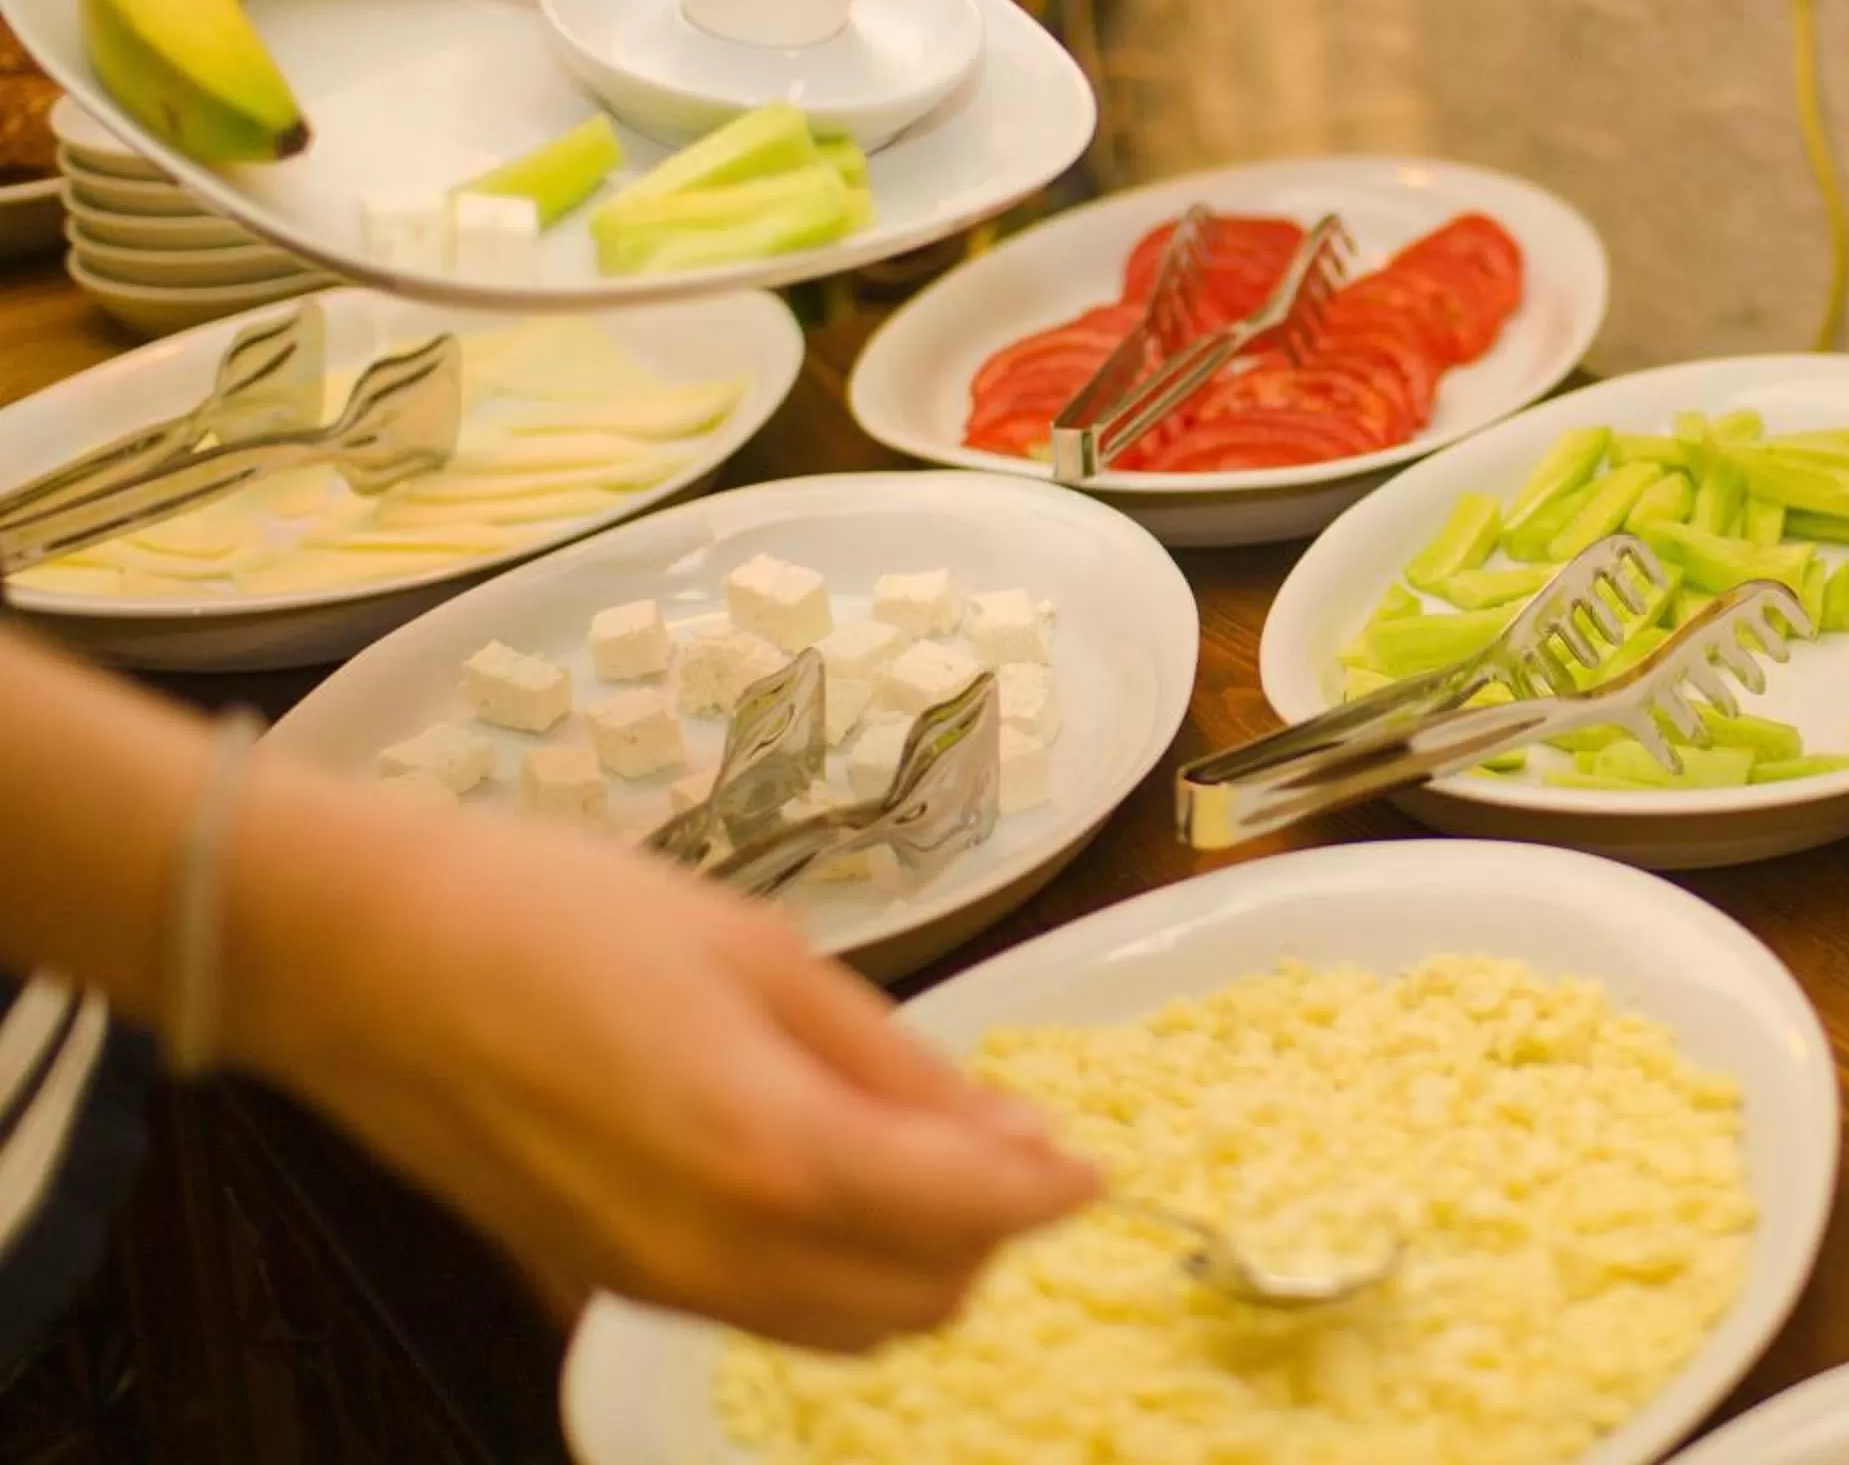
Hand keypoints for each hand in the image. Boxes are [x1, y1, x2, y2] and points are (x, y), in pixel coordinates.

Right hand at [219, 770, 1100, 1350]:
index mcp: (775, 1152)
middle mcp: (723, 1252)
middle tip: (1003, 1139)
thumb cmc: (556, 918)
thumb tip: (1008, 1125)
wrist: (361, 956)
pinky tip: (829, 1177)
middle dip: (989, 1229)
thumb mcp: (762, 954)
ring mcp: (660, 1283)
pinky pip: (768, 1314)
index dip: (1048, 1189)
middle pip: (925, 1296)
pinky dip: (833, 1271)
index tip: (1090, 1159)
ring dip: (917, 1261)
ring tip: (924, 1154)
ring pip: (849, 1327)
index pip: (969, 1213)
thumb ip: (895, 1060)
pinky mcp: (610, 1283)